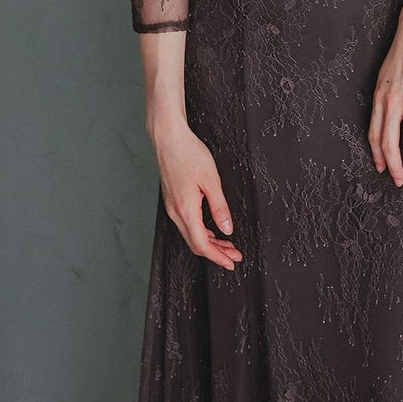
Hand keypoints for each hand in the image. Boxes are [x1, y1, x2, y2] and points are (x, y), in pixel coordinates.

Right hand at [151, 120, 242, 270]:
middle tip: (234, 256)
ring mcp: (172, 207)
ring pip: (191, 235)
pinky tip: (211, 230)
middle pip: (196, 244)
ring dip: (209, 243)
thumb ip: (219, 207)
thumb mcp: (211, 180)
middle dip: (216, 253)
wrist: (168, 138)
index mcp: (186, 210)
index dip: (218, 257)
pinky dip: (201, 232)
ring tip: (227, 245)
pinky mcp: (173, 200)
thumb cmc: (188, 154)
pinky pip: (186, 224)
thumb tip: (227, 228)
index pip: (202, 245)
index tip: (231, 262)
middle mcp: (176, 212)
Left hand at [368, 15, 402, 185]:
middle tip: (399, 181)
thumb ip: (387, 95)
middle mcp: (391, 102)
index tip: (381, 167)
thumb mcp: (386, 75)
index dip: (377, 153)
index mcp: (379, 97)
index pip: (374, 133)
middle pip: (389, 142)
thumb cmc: (402, 50)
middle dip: (394, 166)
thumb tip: (391, 111)